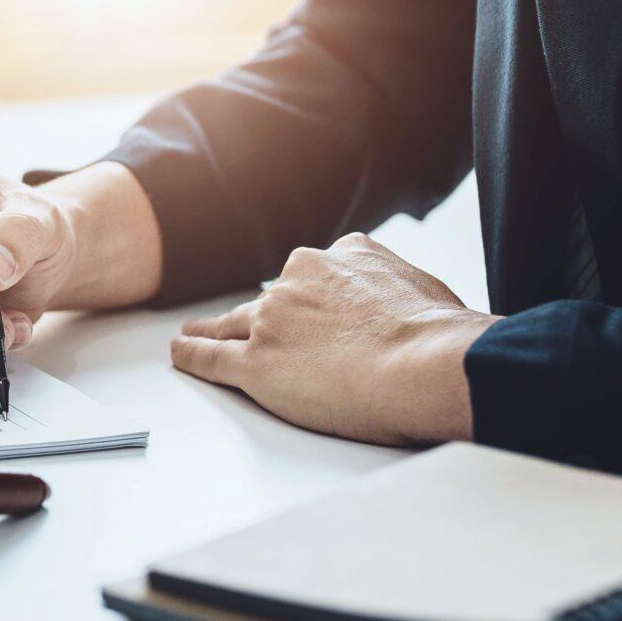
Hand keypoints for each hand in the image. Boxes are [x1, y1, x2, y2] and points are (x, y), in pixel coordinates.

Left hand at [168, 233, 494, 446]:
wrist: (428, 362)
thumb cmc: (440, 335)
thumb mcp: (424, 286)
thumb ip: (397, 285)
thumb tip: (402, 298)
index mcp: (344, 257)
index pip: (313, 275)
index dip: (310, 298)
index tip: (306, 310)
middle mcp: (300, 282)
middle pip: (269, 299)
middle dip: (263, 315)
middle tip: (256, 328)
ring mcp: (273, 322)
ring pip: (231, 324)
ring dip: (211, 329)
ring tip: (193, 334)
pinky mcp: (256, 363)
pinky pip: (210, 356)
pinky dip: (191, 355)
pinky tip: (181, 354)